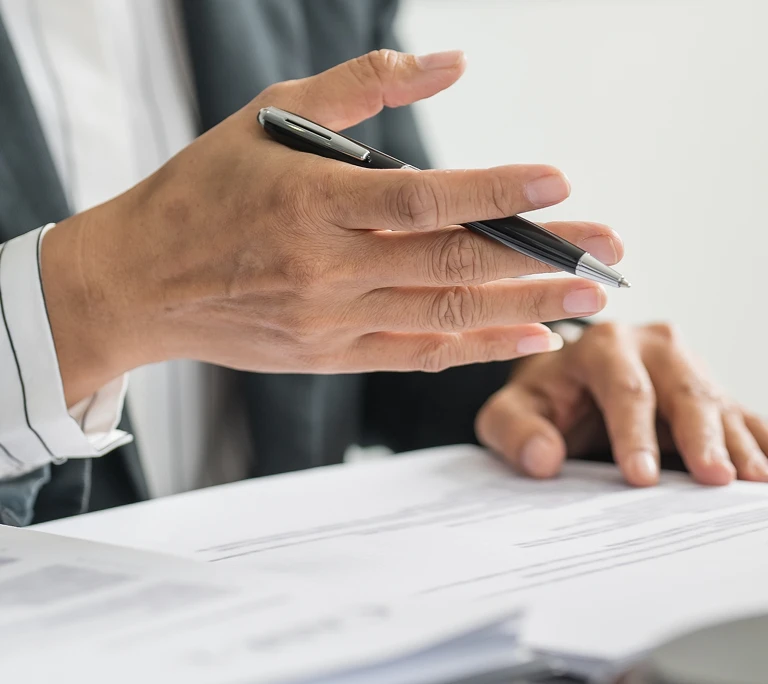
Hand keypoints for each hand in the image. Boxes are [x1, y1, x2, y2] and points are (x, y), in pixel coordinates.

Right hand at [40, 49, 621, 405]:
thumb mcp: (266, 119)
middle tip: (609, 251)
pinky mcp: (331, 356)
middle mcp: (327, 268)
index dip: (495, 193)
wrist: (141, 283)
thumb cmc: (203, 192)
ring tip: (588, 303)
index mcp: (312, 202)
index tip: (560, 184)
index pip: (424, 199)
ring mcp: (331, 321)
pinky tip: (525, 339)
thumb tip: (452, 64)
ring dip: (524, 309)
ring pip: (444, 316)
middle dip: (538, 258)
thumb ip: (362, 88)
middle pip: (452, 264)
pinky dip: (475, 348)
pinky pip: (416, 355)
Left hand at [475, 322, 767, 485]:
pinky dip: (757, 442)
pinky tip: (764, 470)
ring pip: (719, 404)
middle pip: (685, 391)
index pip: (625, 390)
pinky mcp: (711, 391)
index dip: (634, 435)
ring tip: (752, 480)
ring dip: (738, 444)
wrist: (569, 383)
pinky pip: (741, 416)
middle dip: (701, 437)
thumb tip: (542, 459)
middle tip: (714, 478)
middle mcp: (654, 347)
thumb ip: (517, 432)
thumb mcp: (510, 412)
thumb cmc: (542, 398)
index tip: (640, 477)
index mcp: (604, 345)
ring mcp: (689, 367)